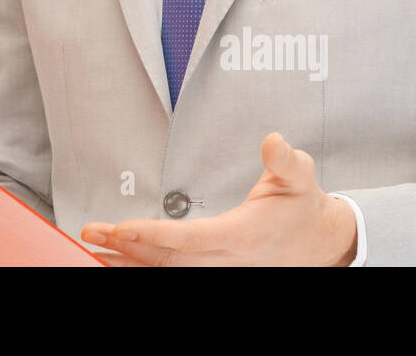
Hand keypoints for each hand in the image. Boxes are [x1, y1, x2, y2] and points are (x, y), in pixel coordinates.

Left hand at [79, 132, 357, 265]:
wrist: (323, 243)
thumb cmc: (303, 208)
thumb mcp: (300, 177)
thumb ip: (286, 160)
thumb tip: (273, 141)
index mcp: (242, 235)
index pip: (189, 239)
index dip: (153, 235)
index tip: (122, 227)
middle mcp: (228, 260)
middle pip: (169, 260)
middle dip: (127, 248)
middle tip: (92, 233)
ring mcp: (222, 271)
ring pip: (168, 272)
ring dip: (129, 262)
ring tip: (94, 249)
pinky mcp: (217, 273)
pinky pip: (175, 274)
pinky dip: (145, 268)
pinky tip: (121, 261)